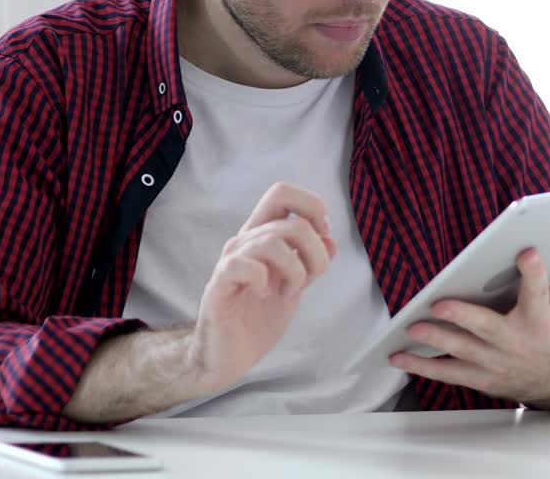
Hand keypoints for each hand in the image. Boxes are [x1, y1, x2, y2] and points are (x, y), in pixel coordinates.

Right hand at [186, 182, 335, 393]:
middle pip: (291, 222)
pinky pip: (243, 265)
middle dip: (314, 253)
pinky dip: (263, 279)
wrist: (228, 356)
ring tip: (288, 293)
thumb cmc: (258, 318)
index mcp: (263, 236)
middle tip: (309, 281)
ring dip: (294, 271)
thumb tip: (331, 239)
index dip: (312, 206)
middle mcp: (245, 242)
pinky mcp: (219, 285)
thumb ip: (311, 263)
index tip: (323, 235)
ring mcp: (230, 262)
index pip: (282, 193)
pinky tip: (266, 294)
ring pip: (272, 242)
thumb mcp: (295, 286)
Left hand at [389, 247, 549, 406]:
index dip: (534, 272)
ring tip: (412, 327)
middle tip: (439, 304)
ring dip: (435, 339)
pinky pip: (447, 373)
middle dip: (463, 317)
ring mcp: (495, 362)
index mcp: (540, 318)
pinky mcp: (479, 377)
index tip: (526, 252)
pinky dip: (420, 366)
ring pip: (462, 351)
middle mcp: (516, 342)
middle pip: (487, 328)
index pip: (538, 292)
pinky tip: (397, 356)